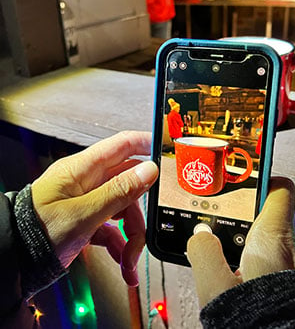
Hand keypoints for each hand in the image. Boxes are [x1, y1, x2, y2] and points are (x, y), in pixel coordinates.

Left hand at [31, 131, 157, 286]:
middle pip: (127, 185)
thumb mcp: (83, 214)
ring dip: (131, 235)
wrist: (14, 261)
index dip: (146, 143)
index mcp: (83, 169)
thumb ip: (118, 192)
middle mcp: (86, 182)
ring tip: (129, 260)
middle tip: (143, 232)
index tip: (168, 148)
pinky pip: (111, 227)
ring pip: (122, 209)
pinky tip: (121, 262)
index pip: (122, 145)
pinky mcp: (85, 220)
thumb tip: (148, 170)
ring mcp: (86, 201)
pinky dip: (119, 244)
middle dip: (139, 212)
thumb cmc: (38, 232)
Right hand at [186, 177, 294, 306]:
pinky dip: (257, 263)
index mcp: (274, 237)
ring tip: (225, 254)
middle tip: (219, 222)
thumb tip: (199, 236)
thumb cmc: (259, 320)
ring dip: (248, 244)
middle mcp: (292, 247)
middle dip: (243, 218)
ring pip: (270, 241)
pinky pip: (275, 262)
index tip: (244, 177)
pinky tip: (239, 278)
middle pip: (268, 215)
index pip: (279, 188)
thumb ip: (201, 251)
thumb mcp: (215, 283)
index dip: (261, 178)